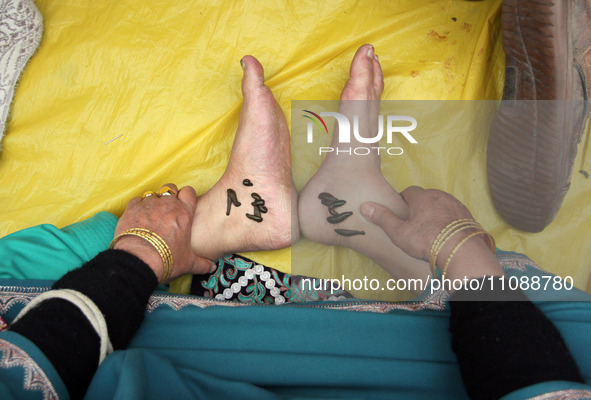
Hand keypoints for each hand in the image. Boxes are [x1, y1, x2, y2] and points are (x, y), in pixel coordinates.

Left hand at [113, 183, 215, 282]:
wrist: (139, 261)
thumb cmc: (166, 260)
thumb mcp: (188, 264)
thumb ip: (202, 264)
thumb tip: (211, 268)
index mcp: (184, 214)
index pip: (189, 192)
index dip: (186, 195)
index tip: (184, 204)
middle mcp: (167, 205)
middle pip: (170, 189)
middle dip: (169, 196)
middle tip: (167, 210)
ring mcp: (149, 205)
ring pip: (153, 194)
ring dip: (153, 203)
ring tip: (151, 217)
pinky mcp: (132, 208)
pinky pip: (137, 200)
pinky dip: (138, 206)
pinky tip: (138, 217)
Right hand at [360, 186, 501, 280]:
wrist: (460, 249)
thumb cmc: (426, 240)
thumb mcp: (399, 232)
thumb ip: (383, 218)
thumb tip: (365, 206)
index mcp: (422, 197)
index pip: (409, 192)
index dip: (404, 201)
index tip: (401, 212)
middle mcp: (440, 196)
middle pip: (427, 197)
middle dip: (421, 207)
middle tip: (415, 223)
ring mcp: (456, 205)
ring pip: (442, 205)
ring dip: (436, 213)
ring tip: (431, 230)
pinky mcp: (468, 216)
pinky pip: (455, 215)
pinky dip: (449, 221)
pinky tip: (446, 234)